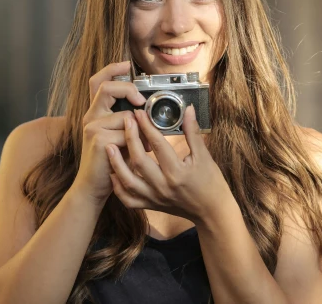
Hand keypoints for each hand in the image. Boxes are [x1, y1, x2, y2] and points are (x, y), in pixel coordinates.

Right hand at [72, 61, 149, 204]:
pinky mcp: (98, 139)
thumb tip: (147, 111)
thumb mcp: (119, 136)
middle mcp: (90, 116)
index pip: (98, 82)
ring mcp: (92, 127)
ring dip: (139, 131)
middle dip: (128, 89)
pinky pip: (126, 133)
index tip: (126, 64)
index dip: (111, 69)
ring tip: (141, 145)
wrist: (94, 187)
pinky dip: (136, 144)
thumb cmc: (110, 162)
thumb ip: (128, 121)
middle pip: (106, 88)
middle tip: (141, 100)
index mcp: (95, 113)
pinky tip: (133, 154)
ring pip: (124, 115)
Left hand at [105, 105, 229, 223]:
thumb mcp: (204, 156)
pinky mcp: (151, 205)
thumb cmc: (211, 183)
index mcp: (177, 172)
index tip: (139, 113)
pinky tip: (113, 173)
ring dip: (117, 164)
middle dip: (130, 138)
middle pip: (139, 161)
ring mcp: (155, 198)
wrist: (212, 212)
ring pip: (129, 182)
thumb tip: (189, 109)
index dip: (147, 126)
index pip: (158, 145)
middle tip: (126, 121)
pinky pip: (129, 200)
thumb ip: (193, 133)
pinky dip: (118, 188)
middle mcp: (163, 186)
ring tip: (109, 146)